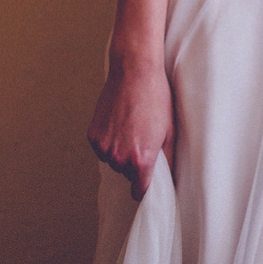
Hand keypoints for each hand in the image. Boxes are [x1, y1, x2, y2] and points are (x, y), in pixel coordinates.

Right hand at [87, 58, 174, 200]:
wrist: (134, 72)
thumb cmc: (156, 98)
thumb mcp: (170, 130)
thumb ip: (168, 159)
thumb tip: (169, 177)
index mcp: (141, 160)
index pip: (139, 191)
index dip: (143, 186)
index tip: (145, 181)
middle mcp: (120, 158)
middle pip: (126, 173)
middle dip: (133, 162)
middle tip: (141, 138)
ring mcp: (104, 148)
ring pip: (112, 161)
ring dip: (119, 151)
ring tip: (130, 127)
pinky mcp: (93, 136)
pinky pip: (101, 148)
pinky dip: (108, 140)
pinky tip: (118, 122)